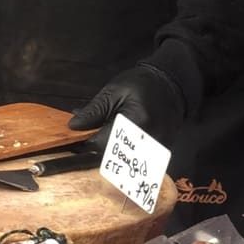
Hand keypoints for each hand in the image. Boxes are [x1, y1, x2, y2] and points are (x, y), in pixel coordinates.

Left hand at [68, 63, 185, 151]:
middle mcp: (149, 140)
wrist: (171, 85)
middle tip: (84, 137)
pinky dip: (122, 150)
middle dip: (95, 147)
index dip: (84, 143)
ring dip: (108, 150)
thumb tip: (74, 126)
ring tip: (98, 135)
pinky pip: (135, 157)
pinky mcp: (160, 150)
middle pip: (113, 155)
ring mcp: (157, 148)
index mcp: (137, 122)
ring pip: (123, 159)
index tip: (71, 140)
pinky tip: (115, 137)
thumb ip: (94, 110)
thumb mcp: (113, 91)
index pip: (103, 143)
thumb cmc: (141, 84)